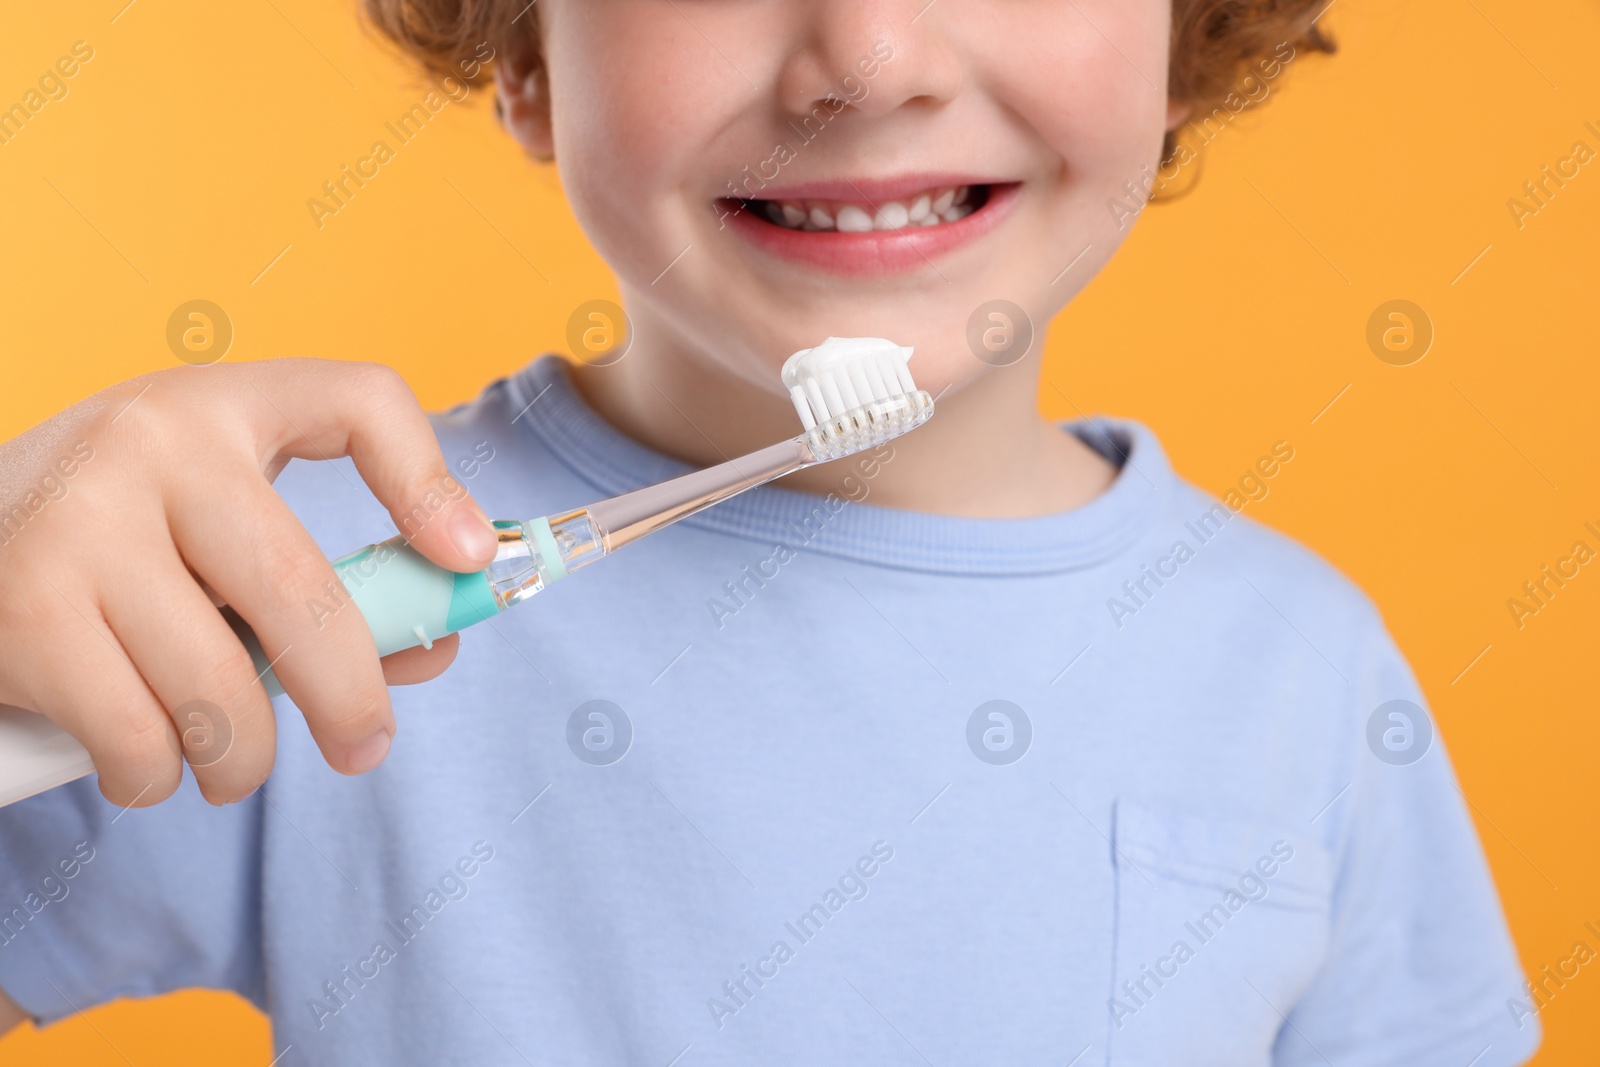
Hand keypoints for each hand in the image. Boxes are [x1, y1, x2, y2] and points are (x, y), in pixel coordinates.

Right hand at [0, 360, 498, 806]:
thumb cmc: (116, 545)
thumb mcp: (215, 527)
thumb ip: (327, 581)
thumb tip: (433, 649)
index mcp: (220, 407)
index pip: (358, 398)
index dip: (429, 478)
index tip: (469, 559)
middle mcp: (152, 445)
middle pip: (302, 595)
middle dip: (349, 701)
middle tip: (365, 749)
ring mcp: (80, 524)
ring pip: (220, 693)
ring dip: (240, 761)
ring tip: (230, 762)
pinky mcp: (23, 609)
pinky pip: (139, 738)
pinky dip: (155, 776)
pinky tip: (146, 758)